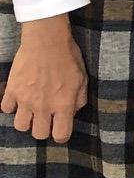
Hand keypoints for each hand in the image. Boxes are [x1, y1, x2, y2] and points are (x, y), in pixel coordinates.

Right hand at [2, 16, 89, 142]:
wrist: (47, 41)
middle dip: (43, 129)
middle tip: (45, 119)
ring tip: (31, 111)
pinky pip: (6, 109)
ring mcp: (25, 100)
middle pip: (38, 134)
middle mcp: (43, 106)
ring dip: (26, 120)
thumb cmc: (68, 58)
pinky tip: (19, 99)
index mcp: (63, 105)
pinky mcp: (11, 90)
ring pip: (20, 126)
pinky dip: (11, 106)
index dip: (61, 135)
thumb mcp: (82, 80)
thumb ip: (78, 100)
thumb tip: (71, 113)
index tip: (60, 129)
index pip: (60, 135)